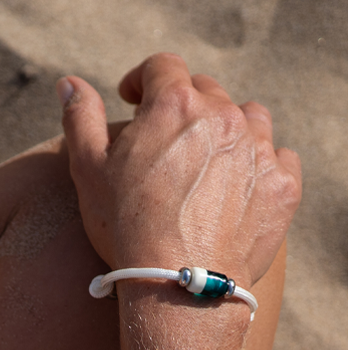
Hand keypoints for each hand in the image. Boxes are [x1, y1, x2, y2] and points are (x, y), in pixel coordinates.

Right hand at [57, 54, 300, 289]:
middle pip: (206, 91)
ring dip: (226, 129)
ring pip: (247, 117)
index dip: (142, 79)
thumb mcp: (88, 171)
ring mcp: (258, 148)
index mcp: (173, 106)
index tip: (130, 99)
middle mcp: (223, 116)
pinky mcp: (280, 184)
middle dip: (182, 107)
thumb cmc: (124, 226)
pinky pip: (278, 157)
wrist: (179, 282)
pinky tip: (237, 186)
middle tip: (163, 140)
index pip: (162, 67)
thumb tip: (68, 84)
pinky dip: (259, 163)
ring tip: (204, 161)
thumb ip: (81, 119)